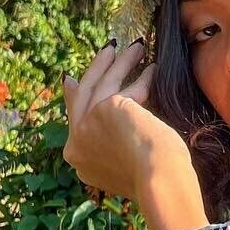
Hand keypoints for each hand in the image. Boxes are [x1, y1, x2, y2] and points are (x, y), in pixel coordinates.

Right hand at [61, 39, 194, 208]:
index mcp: (79, 160)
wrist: (156, 182)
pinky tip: (153, 68)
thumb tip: (122, 130)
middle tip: (106, 51)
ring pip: (102, 84)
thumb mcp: (126, 167)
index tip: (74, 81)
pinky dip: (140, 75)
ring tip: (137, 47)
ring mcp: (87, 125)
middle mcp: (77, 143)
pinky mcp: (106, 108)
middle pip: (83, 95)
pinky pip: (126, 86)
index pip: (74, 122)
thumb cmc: (152, 181)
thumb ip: (116, 148)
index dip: (75, 98)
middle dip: (97, 70)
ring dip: (121, 63)